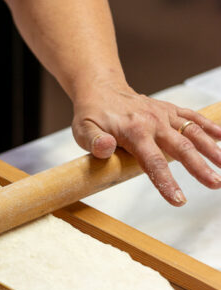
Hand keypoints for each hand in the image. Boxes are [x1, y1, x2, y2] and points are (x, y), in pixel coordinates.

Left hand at [71, 82, 220, 204]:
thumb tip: (105, 148)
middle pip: (181, 148)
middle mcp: (154, 122)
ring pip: (193, 132)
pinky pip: (192, 117)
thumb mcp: (83, 130)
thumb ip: (93, 142)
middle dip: (200, 167)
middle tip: (215, 184)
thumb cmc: (92, 115)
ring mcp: (164, 115)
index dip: (167, 182)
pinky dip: (208, 126)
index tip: (178, 200)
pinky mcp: (169, 110)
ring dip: (211, 148)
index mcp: (134, 132)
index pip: (153, 162)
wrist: (101, 89)